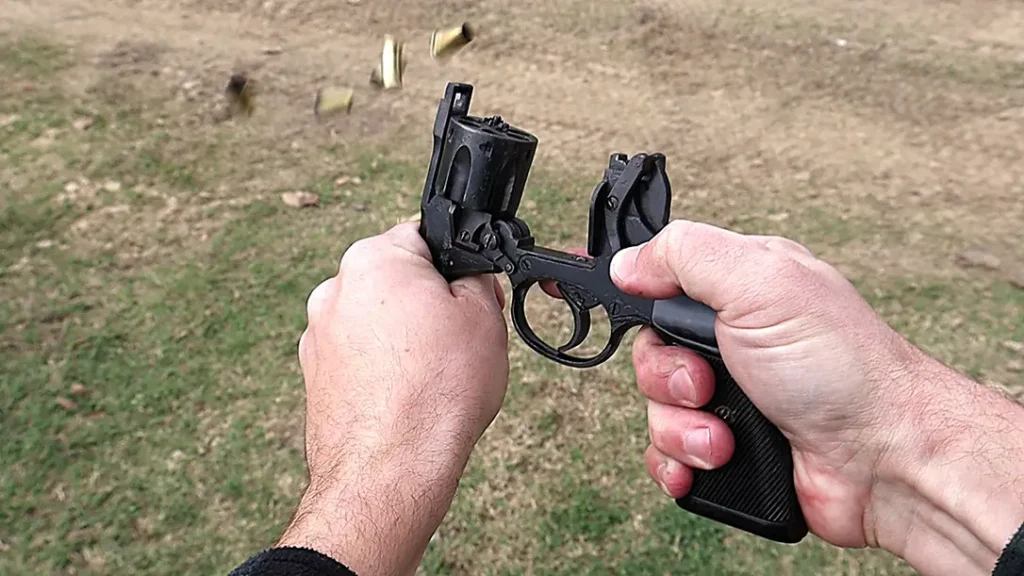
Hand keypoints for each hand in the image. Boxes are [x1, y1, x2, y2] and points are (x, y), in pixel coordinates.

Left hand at [277, 222, 508, 575]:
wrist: (389, 470)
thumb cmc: (437, 392)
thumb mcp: (484, 316)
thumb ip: (475, 279)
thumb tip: (467, 276)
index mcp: (374, 259)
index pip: (422, 237)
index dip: (456, 268)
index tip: (472, 297)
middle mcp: (335, 290)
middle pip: (396, 280)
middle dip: (428, 303)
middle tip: (459, 341)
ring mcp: (317, 335)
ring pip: (376, 321)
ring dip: (402, 338)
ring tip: (432, 378)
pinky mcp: (313, 376)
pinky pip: (358, 358)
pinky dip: (380, 369)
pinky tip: (405, 398)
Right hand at [610, 220, 1023, 574]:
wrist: (885, 460)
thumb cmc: (842, 367)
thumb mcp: (762, 281)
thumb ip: (687, 256)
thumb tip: (628, 262)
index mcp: (739, 288)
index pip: (660, 277)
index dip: (627, 290)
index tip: (589, 293)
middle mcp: (731, 341)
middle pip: (647, 352)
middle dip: (665, 377)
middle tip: (706, 383)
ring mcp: (731, 397)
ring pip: (654, 410)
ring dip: (681, 428)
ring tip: (724, 435)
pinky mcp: (730, 448)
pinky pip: (668, 455)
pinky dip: (681, 463)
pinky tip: (711, 463)